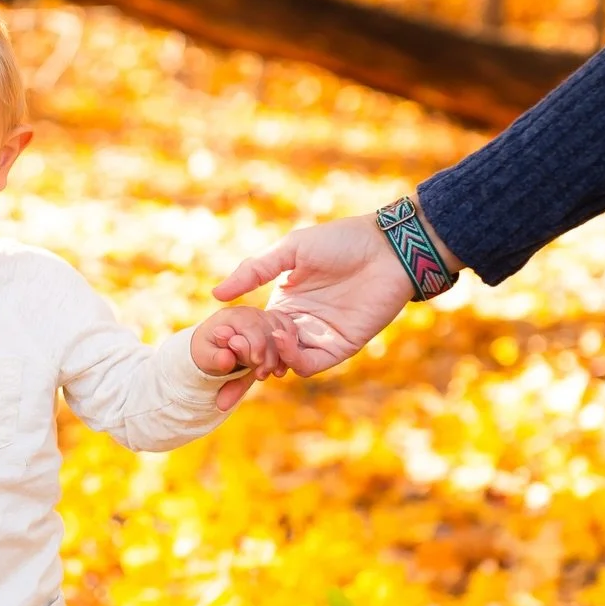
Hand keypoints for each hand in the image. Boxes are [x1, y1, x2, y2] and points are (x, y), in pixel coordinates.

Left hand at [190, 305, 287, 409]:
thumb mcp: (205, 358)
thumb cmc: (208, 353)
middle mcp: (249, 312)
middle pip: (269, 328)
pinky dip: (290, 345)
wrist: (213, 348)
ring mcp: (263, 316)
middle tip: (261, 374)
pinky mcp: (272, 323)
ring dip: (281, 354)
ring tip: (271, 373)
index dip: (257, 345)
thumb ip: (216, 359)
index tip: (256, 363)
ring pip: (282, 329)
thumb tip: (227, 360)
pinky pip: (289, 328)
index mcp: (231, 316)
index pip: (250, 326)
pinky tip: (283, 364)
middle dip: (269, 354)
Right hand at [212, 214, 414, 374]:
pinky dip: (294, 359)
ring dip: (269, 358)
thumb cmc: (341, 241)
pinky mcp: (340, 346)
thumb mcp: (290, 250)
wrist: (388, 247)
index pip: (254, 330)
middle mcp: (298, 324)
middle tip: (234, 353)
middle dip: (248, 357)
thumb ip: (254, 271)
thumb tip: (217, 294)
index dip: (237, 337)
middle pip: (265, 351)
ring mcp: (319, 337)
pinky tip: (284, 339)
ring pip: (285, 362)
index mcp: (284, 303)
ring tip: (259, 345)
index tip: (221, 340)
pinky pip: (311, 364)